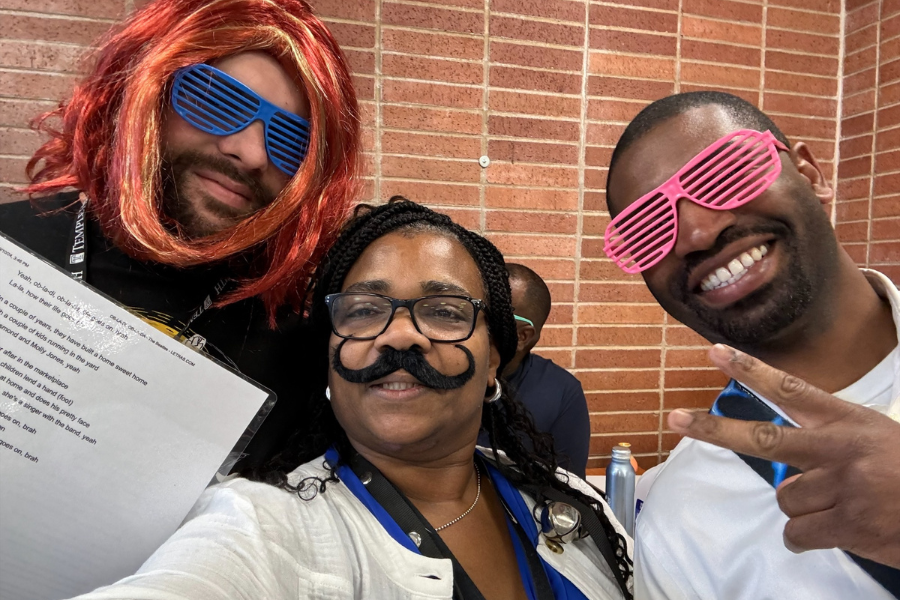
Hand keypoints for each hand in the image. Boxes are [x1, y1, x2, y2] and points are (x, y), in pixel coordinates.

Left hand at [667, 344, 899, 568]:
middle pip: (761, 437)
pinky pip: (797, 533)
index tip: (715, 352)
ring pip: (784, 496)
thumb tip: (788, 462)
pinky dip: (805, 538)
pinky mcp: (847, 526)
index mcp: (847, 421)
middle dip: (713, 428)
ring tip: (838, 504)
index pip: (790, 389)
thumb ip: (833, 438)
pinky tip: (833, 531)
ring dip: (802, 506)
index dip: (750, 370)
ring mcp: (841, 488)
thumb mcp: (878, 437)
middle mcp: (838, 449)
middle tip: (674, 419)